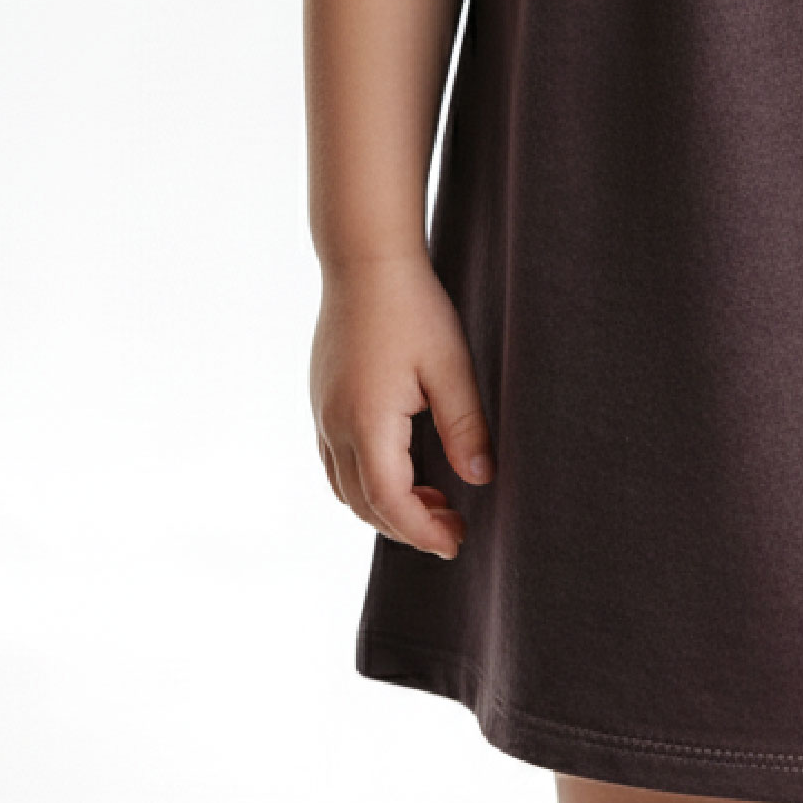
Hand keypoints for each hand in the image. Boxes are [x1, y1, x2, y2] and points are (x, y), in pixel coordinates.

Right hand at [310, 253, 493, 559]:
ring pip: (345, 488)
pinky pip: (335, 463)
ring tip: (433, 500)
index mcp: (367, 422)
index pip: (391, 503)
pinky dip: (366, 482)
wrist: (365, 260)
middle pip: (364, 504)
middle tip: (453, 525)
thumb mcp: (450, 365)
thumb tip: (480, 479)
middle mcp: (334, 426)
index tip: (456, 541)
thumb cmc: (412, 307)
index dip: (423, 531)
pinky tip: (402, 468)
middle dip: (407, 525)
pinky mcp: (321, 400)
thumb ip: (464, 425)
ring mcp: (322, 413)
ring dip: (385, 507)